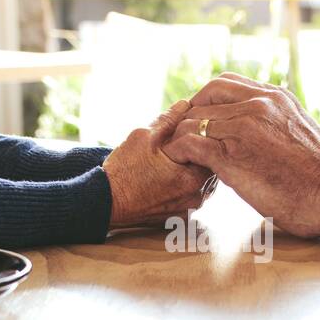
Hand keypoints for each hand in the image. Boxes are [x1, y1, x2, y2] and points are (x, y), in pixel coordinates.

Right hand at [103, 100, 214, 228]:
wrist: (105, 203)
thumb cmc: (123, 171)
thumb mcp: (144, 136)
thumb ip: (169, 119)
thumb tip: (186, 103)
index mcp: (193, 177)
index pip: (214, 150)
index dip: (204, 136)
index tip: (192, 129)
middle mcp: (197, 196)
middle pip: (211, 166)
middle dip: (200, 151)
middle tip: (184, 141)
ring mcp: (190, 208)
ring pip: (203, 180)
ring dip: (194, 166)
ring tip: (175, 157)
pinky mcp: (181, 216)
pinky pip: (192, 193)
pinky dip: (186, 182)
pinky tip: (171, 173)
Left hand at [162, 73, 319, 238]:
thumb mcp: (298, 129)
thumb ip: (277, 122)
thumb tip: (267, 132)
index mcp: (274, 97)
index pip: (224, 85)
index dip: (206, 101)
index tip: (202, 120)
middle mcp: (258, 105)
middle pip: (203, 98)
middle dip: (189, 116)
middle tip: (185, 136)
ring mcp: (243, 128)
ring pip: (192, 120)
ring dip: (181, 136)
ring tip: (181, 153)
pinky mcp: (232, 155)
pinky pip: (189, 143)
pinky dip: (179, 151)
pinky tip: (181, 162)